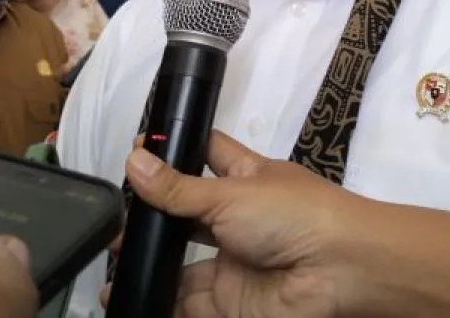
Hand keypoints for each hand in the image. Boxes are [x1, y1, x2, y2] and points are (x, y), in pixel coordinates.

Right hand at [112, 132, 359, 317]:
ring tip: (110, 265)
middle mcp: (237, 217)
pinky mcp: (230, 301)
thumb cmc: (291, 214)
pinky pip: (187, 303)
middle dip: (152, 217)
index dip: (175, 150)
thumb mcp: (230, 193)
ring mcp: (233, 261)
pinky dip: (159, 301)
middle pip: (186, 214)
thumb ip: (178, 188)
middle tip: (113, 221)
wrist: (338, 273)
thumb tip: (133, 158)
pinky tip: (126, 296)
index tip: (137, 147)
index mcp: (245, 177)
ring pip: (181, 263)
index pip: (206, 154)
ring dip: (149, 263)